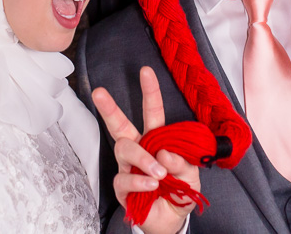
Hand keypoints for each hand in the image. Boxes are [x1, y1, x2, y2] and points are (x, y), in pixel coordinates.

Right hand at [93, 67, 199, 233]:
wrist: (171, 221)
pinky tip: (151, 185)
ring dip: (143, 159)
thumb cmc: (179, 191)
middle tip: (99, 92)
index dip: (150, 92)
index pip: (152, 112)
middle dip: (109, 108)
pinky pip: (124, 180)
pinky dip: (140, 182)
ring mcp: (128, 168)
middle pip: (120, 125)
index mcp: (156, 139)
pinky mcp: (122, 189)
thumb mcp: (191, 175)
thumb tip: (165, 153)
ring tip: (158, 173)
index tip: (146, 71)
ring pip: (124, 150)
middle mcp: (138, 149)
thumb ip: (183, 163)